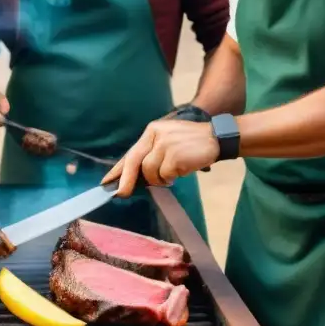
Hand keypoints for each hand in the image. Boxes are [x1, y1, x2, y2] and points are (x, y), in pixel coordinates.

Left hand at [101, 119, 219, 195]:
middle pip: (134, 161)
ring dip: (159, 179)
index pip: (131, 152)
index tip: (107, 181)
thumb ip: (151, 154)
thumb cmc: (192, 143)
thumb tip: (135, 177)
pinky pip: (165, 175)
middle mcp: (155, 135)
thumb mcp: (168, 141)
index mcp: (152, 131)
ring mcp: (165, 145)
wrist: (217, 137)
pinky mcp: (174, 156)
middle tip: (121, 194)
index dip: (118, 168)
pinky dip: (171, 178)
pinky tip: (180, 171)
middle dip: (126, 180)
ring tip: (172, 174)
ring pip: (150, 171)